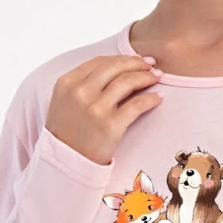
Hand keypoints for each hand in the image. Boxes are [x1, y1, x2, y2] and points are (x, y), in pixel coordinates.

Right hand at [44, 53, 164, 166]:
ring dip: (146, 76)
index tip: (135, 60)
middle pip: (115, 67)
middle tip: (150, 64)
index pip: (100, 62)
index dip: (121, 58)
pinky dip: (151, 98)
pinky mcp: (110, 126)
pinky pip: (137, 105)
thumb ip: (82, 84)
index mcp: (67, 83)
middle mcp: (80, 92)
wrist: (65, 164)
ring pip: (127, 81)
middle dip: (136, 63)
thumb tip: (114, 70)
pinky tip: (159, 97)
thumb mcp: (64, 101)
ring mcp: (95, 109)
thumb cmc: (67, 134)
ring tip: (156, 77)